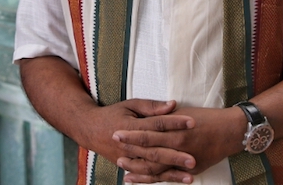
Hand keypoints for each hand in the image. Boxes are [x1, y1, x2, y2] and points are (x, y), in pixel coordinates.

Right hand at [80, 99, 196, 181]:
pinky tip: (176, 181)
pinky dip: (161, 179)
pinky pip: (146, 175)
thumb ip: (152, 106)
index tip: (193, 122)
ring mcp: (128, 159)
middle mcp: (129, 146)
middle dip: (175, 156)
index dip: (175, 123)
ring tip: (190, 176)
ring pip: (152, 168)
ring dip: (171, 173)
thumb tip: (173, 105)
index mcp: (131, 127)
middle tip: (193, 159)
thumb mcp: (131, 105)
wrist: (90, 129)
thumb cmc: (113, 114)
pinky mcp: (128, 166)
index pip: (157, 124)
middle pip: (155, 151)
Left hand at [114, 106, 245, 181]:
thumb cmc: (207, 117)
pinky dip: (153, 179)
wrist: (231, 130)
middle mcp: (179, 144)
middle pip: (149, 151)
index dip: (132, 134)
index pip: (148, 131)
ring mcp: (185, 159)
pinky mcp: (191, 169)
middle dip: (131, 153)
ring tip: (124, 171)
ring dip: (139, 170)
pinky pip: (169, 177)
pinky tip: (141, 180)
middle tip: (116, 154)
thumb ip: (165, 116)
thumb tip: (148, 117)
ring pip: (157, 168)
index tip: (116, 133)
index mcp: (176, 128)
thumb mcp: (184, 111)